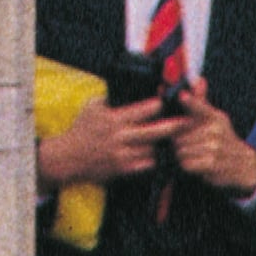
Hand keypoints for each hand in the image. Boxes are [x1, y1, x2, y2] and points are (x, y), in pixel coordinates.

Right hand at [35, 93, 181, 188]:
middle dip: (172, 126)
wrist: (68, 158)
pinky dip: (156, 159)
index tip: (169, 100)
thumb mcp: (92, 107)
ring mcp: (122, 155)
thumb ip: (111, 99)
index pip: (143, 110)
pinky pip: (146, 165)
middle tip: (187, 121)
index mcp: (114, 119)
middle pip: (153, 132)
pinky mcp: (123, 169)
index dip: (158, 104)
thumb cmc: (81, 129)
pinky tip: (165, 155)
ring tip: (181, 139)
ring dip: (166, 145)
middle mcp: (120, 137)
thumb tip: (127, 86)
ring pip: (152, 150)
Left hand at [162, 86, 255, 198]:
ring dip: (181, 154)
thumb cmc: (222, 139)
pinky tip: (195, 164)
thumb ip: (201, 102)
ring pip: (182, 150)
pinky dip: (187, 165)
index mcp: (216, 117)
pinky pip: (188, 164)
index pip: (201, 107)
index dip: (191, 102)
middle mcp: (217, 130)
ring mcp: (216, 148)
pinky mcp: (214, 164)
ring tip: (190, 154)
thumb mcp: (215, 119)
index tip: (182, 96)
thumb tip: (198, 79)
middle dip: (177, 141)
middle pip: (180, 134)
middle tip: (184, 144)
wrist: (245, 164)